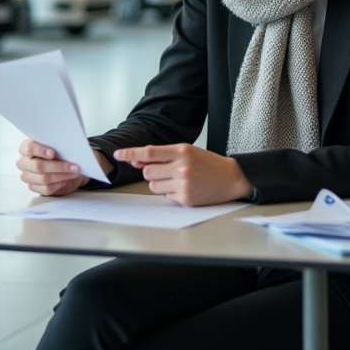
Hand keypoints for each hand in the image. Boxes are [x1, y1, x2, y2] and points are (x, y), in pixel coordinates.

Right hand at [16, 139, 110, 196]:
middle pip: (38, 166)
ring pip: (43, 178)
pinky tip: (66, 180)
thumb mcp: (58, 146)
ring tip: (74, 173)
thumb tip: (70, 148)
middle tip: (74, 166)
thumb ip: (59, 145)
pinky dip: (58, 185)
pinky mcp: (33, 187)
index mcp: (26, 148)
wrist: (60, 168)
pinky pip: (45, 188)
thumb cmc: (57, 154)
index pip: (29, 147)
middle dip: (58, 166)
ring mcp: (27, 176)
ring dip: (62, 176)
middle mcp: (24, 162)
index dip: (41, 150)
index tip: (53, 153)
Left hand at [114, 144, 252, 206]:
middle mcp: (182, 167)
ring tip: (178, 179)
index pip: (149, 152)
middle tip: (166, 170)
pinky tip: (186, 188)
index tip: (118, 155)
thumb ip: (162, 155)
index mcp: (182, 150)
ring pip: (153, 185)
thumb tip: (137, 161)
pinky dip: (171, 192)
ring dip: (160, 183)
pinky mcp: (185, 198)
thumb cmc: (208, 163)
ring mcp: (183, 184)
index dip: (131, 153)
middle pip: (148, 171)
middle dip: (151, 172)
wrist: (231, 178)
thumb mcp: (187, 152)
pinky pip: (165, 196)